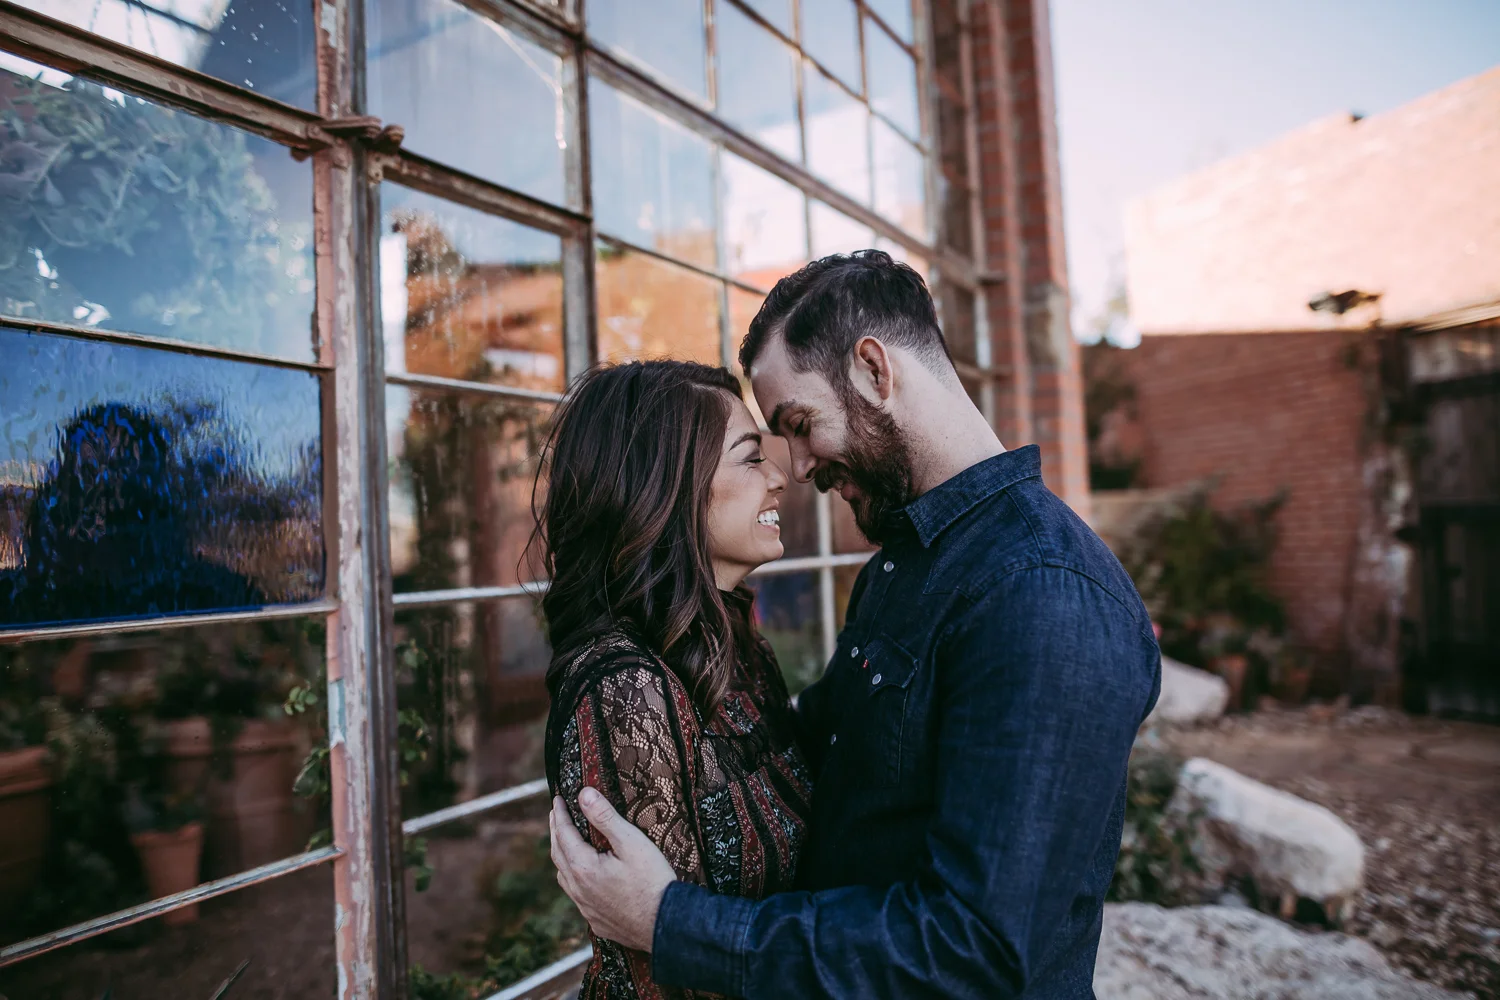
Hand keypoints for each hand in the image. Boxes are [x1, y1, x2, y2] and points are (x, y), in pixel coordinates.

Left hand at [550, 789, 676, 952]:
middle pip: (559, 855)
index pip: (563, 834)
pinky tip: (583, 878)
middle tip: (557, 815)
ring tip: (565, 843)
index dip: (560, 815)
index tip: (557, 800)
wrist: (667, 925)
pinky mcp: (597, 922)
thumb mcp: (631, 842)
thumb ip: (605, 817)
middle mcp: (579, 890)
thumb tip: (584, 794)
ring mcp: (586, 908)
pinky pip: (576, 896)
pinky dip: (573, 879)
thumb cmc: (652, 881)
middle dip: (556, 832)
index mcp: (584, 868)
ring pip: (564, 878)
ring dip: (562, 856)